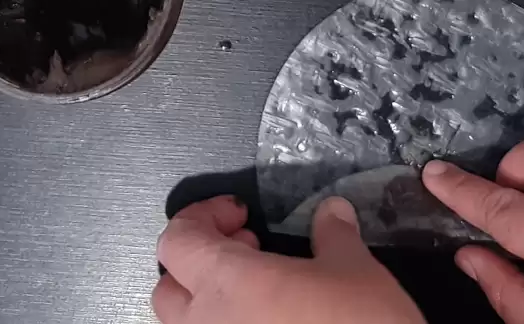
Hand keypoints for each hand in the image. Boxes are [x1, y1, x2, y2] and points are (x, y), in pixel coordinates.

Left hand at [152, 194, 423, 323]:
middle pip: (168, 287)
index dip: (201, 217)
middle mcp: (204, 323)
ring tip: (259, 294)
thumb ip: (333, 235)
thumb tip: (332, 211)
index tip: (240, 215)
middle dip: (199, 263)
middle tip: (248, 251)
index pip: (177, 240)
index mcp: (224, 282)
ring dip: (209, 303)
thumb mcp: (356, 270)